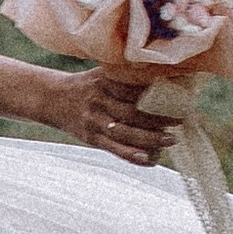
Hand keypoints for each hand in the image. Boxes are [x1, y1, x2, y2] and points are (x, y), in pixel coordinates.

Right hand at [44, 68, 180, 167]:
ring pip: (125, 132)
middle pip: (132, 112)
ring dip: (150, 138)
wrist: (51, 98)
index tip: (178, 96)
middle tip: (181, 119)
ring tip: (172, 139)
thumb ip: (125, 76)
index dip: (156, 93)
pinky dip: (132, 155)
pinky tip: (149, 160)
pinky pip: (113, 149)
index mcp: (104, 81)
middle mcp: (99, 100)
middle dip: (158, 118)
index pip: (133, 88)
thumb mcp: (102, 73)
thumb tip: (163, 75)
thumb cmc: (86, 85)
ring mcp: (94, 121)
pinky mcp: (91, 138)